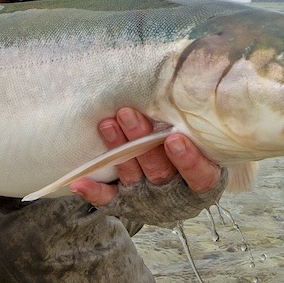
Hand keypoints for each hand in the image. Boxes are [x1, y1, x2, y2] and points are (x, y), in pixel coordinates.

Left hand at [71, 107, 220, 206]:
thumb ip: (197, 121)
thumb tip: (189, 81)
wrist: (176, 181)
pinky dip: (94, 190)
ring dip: (118, 151)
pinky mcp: (125, 202)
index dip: (188, 161)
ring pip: (132, 177)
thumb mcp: (204, 137)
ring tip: (107, 124)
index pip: (200, 176)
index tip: (174, 139)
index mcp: (203, 180)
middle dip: (142, 142)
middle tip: (128, 115)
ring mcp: (148, 199)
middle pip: (160, 172)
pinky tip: (79, 181)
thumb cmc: (195, 145)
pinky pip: (109, 198)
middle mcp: (175, 193)